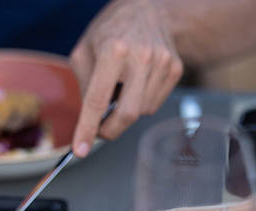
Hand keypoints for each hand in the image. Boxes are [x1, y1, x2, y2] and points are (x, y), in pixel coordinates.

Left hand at [69, 0, 182, 155]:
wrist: (146, 7)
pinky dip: (140, 103)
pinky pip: (153, 104)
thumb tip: (89, 123)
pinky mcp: (175, 68)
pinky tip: (135, 84)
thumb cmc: (108, 32)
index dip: (87, 129)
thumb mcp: (83, 53)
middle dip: (109, 131)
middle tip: (98, 130)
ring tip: (119, 88)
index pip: (97, 101)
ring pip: (140, 112)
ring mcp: (162, 62)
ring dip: (124, 112)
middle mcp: (141, 56)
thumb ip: (83, 89)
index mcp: (112, 50)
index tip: (79, 150)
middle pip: (126, 115)